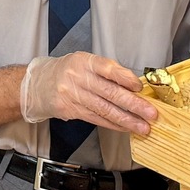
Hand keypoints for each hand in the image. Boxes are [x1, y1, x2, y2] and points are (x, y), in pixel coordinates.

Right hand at [19, 52, 157, 134]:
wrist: (38, 83)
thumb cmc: (67, 72)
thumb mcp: (84, 63)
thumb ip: (107, 72)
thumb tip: (136, 88)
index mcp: (83, 61)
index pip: (108, 68)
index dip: (125, 78)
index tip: (140, 88)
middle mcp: (77, 77)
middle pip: (109, 92)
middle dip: (133, 104)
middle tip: (151, 113)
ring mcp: (72, 94)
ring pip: (104, 109)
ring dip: (127, 120)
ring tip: (143, 127)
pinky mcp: (70, 109)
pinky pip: (96, 118)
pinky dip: (113, 124)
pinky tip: (125, 128)